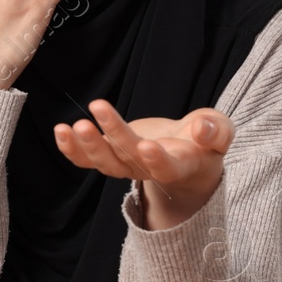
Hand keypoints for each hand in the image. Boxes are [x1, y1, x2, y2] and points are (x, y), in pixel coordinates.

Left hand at [54, 99, 233, 230]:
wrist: (186, 155)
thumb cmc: (204, 141)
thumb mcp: (220, 132)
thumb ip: (217, 132)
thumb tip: (204, 129)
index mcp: (179, 166)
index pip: (167, 168)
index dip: (157, 160)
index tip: (147, 146)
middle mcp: (148, 170)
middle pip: (129, 159)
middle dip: (112, 136)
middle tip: (95, 111)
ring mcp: (127, 165)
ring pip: (104, 163)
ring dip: (87, 145)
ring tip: (73, 125)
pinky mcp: (111, 156)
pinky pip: (87, 160)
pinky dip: (72, 150)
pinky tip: (60, 131)